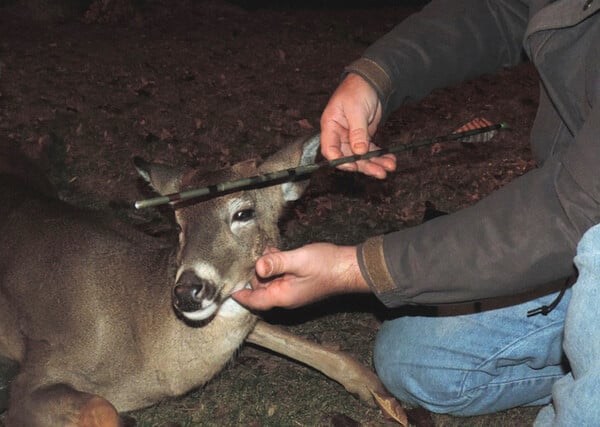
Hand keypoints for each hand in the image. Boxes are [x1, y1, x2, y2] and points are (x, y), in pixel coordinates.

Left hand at [232, 244, 370, 310]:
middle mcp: (286, 297)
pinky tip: (277, 253)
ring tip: (267, 251)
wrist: (350, 268)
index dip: (239, 294)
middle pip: (260, 289)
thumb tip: (257, 266)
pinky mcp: (298, 284)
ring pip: (270, 282)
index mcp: (283, 296)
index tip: (226, 287)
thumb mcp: (299, 260)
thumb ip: (277, 263)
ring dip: (266, 268)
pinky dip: (276, 266)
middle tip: (251, 255)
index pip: (254, 300)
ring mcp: (293, 292)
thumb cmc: (328, 265)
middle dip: (254, 273)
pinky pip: (281, 278)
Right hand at [320, 73, 395, 178]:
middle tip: (379, 172)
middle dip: (364, 165)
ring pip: (361, 156)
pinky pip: (371, 151)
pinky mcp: (364, 137)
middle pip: (349, 157)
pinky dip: (380, 156)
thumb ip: (357, 131)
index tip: (354, 165)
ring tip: (390, 167)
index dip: (340, 160)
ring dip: (375, 163)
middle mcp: (339, 135)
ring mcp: (352, 137)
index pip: (330, 149)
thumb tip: (358, 152)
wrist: (371, 81)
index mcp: (331, 126)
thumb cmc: (357, 90)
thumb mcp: (356, 109)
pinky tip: (390, 159)